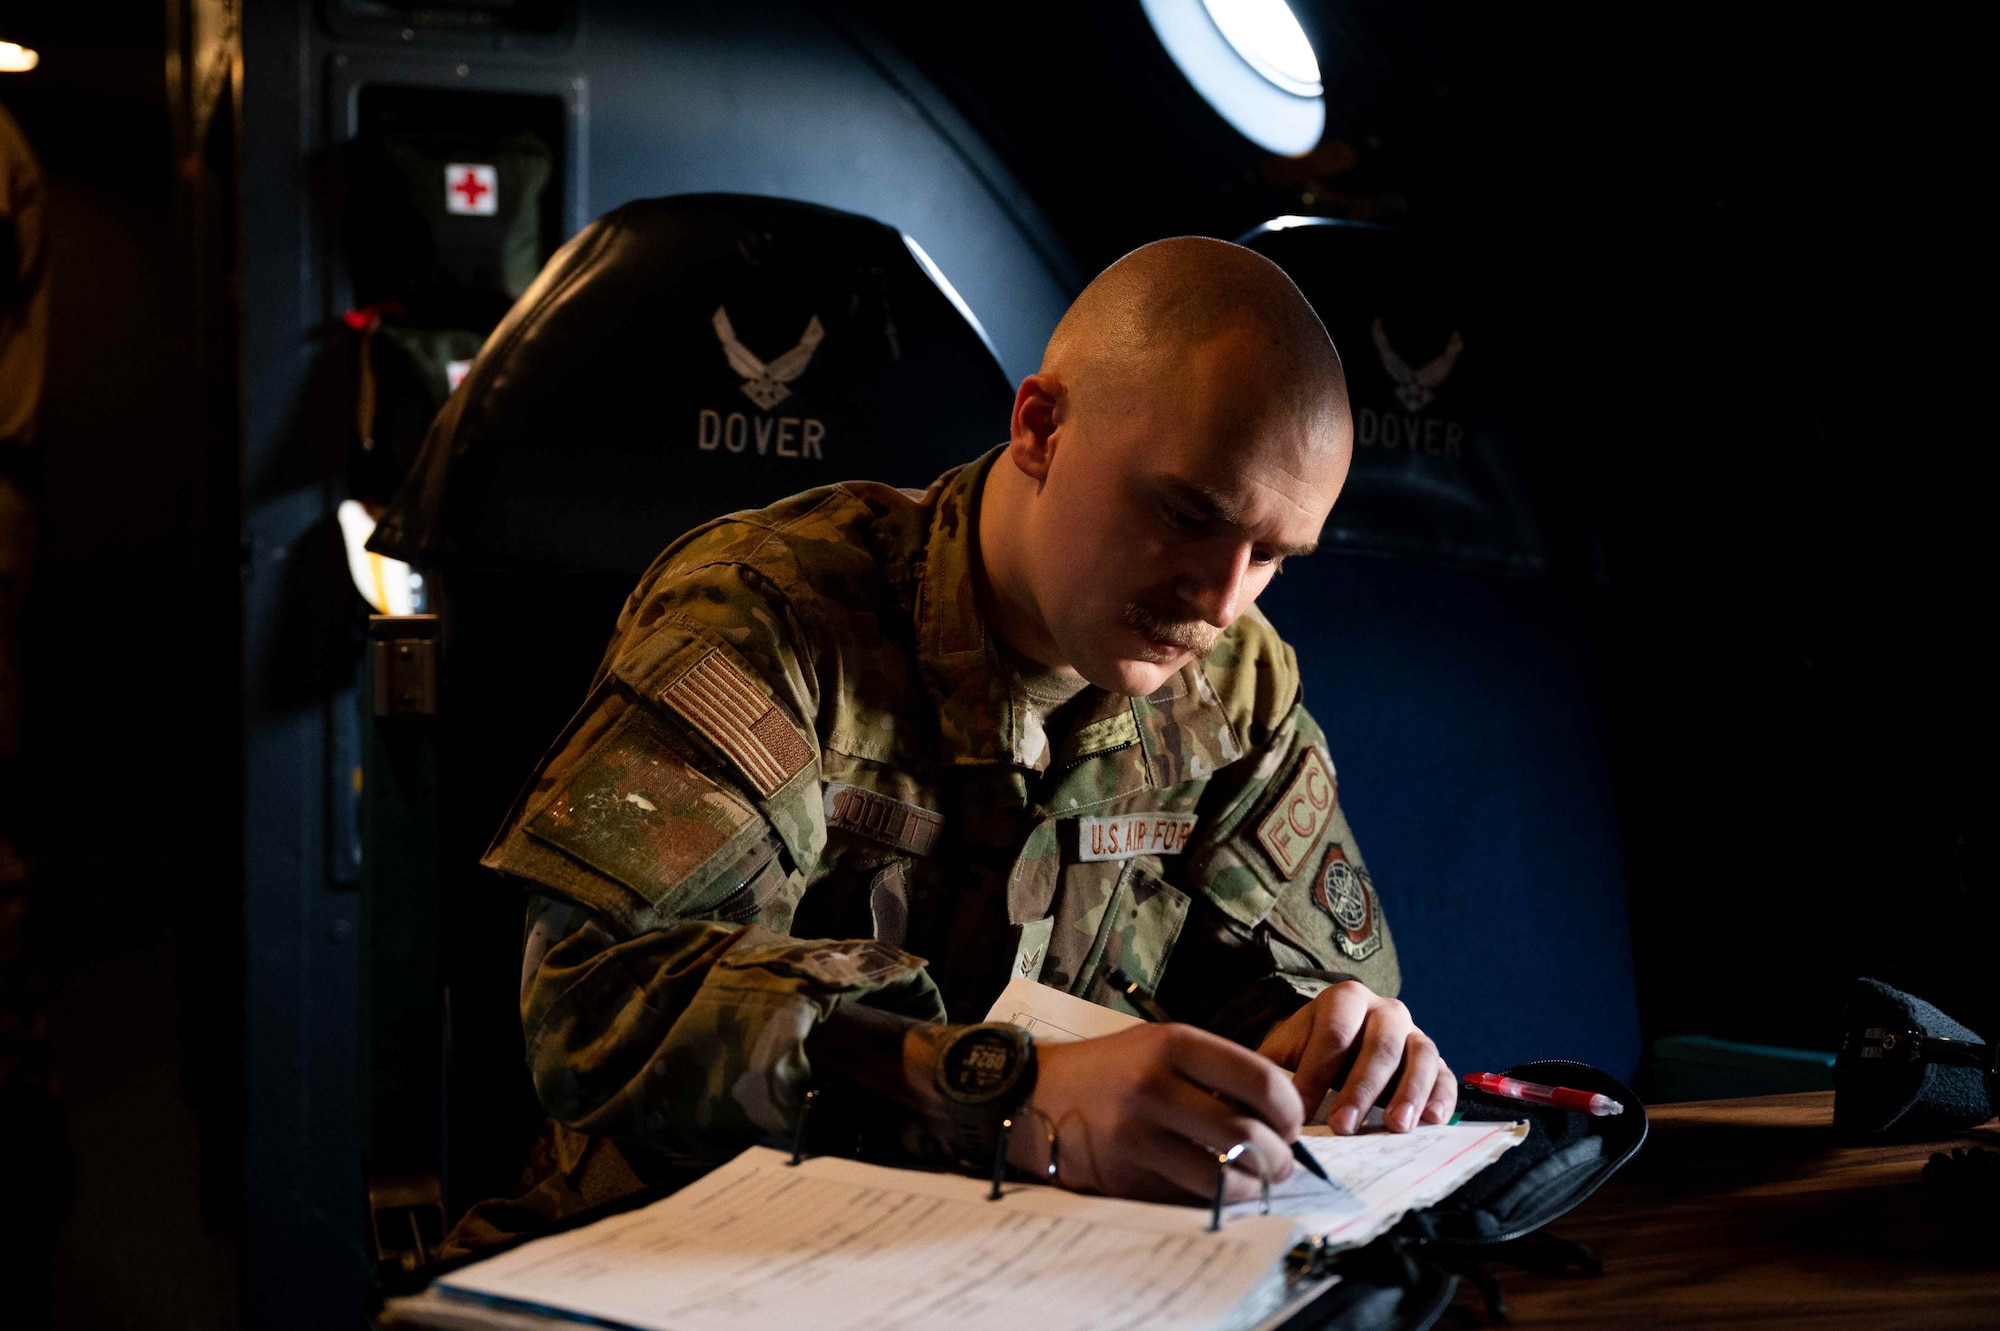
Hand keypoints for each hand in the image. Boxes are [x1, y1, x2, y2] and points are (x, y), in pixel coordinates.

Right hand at [1009, 1023, 1303, 1203]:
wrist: (1032, 1094)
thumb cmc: (1109, 1070)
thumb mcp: (1158, 1046)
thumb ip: (1214, 1071)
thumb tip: (1279, 1114)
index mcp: (1172, 1044)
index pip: (1262, 1080)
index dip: (1291, 1110)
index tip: (1292, 1124)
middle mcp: (1154, 1085)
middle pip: (1248, 1134)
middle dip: (1278, 1158)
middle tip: (1281, 1163)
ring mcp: (1136, 1133)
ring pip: (1225, 1175)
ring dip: (1253, 1186)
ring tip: (1255, 1181)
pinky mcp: (1124, 1173)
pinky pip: (1188, 1194)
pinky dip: (1213, 1197)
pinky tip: (1215, 1188)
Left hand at [1257, 981, 1454, 1134]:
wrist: (1342, 1046)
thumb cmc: (1309, 1053)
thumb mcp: (1284, 1052)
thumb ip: (1266, 1072)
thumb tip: (1236, 1101)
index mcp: (1344, 999)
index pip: (1334, 1034)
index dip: (1314, 1073)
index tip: (1297, 1112)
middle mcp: (1385, 1010)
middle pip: (1381, 1044)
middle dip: (1361, 1088)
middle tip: (1343, 1126)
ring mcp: (1415, 1033)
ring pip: (1420, 1056)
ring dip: (1409, 1092)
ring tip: (1396, 1127)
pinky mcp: (1436, 1062)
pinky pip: (1446, 1075)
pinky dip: (1441, 1098)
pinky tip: (1431, 1121)